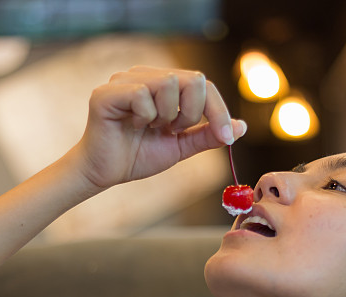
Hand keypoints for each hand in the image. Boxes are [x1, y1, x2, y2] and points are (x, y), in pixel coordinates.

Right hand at [73, 66, 246, 190]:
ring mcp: (124, 80)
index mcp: (163, 83)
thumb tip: (241, 127)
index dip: (218, 110)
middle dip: (192, 113)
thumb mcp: (181, 147)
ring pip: (169, 84)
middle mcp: (144, 74)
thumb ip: (207, 135)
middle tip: (173, 130)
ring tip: (151, 128)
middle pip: (192, 79)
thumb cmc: (137, 156)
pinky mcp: (107, 92)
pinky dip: (145, 117)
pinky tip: (132, 126)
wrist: (104, 173)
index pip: (202, 83)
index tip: (227, 138)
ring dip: (168, 115)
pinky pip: (142, 94)